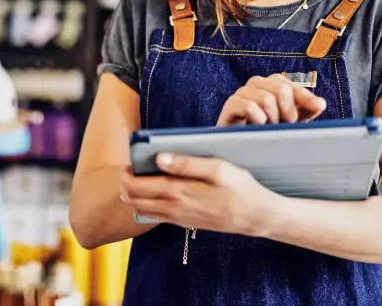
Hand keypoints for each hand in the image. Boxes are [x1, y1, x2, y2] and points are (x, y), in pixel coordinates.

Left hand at [120, 153, 273, 235]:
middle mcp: (173, 208)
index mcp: (178, 192)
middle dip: (126, 184)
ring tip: (142, 177)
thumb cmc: (239, 187)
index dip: (127, 174)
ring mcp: (178, 218)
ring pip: (141, 210)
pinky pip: (156, 216)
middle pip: (133, 200)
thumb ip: (186, 163)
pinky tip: (158, 190)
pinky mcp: (184, 223)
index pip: (136, 187)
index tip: (130, 161)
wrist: (255, 216)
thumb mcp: (217, 168)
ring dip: (135, 195)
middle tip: (132, 168)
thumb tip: (159, 157)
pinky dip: (147, 204)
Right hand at [217, 73, 325, 125]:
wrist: (241, 146)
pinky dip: (258, 119)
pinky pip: (249, 107)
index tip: (317, 108)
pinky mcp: (230, 104)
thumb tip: (320, 103)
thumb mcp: (293, 121)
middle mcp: (258, 83)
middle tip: (284, 126)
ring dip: (272, 119)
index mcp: (274, 83)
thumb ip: (307, 110)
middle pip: (282, 90)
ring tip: (268, 128)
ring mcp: (243, 92)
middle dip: (288, 112)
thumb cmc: (268, 131)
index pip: (293, 86)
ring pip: (266, 99)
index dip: (306, 99)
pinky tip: (257, 128)